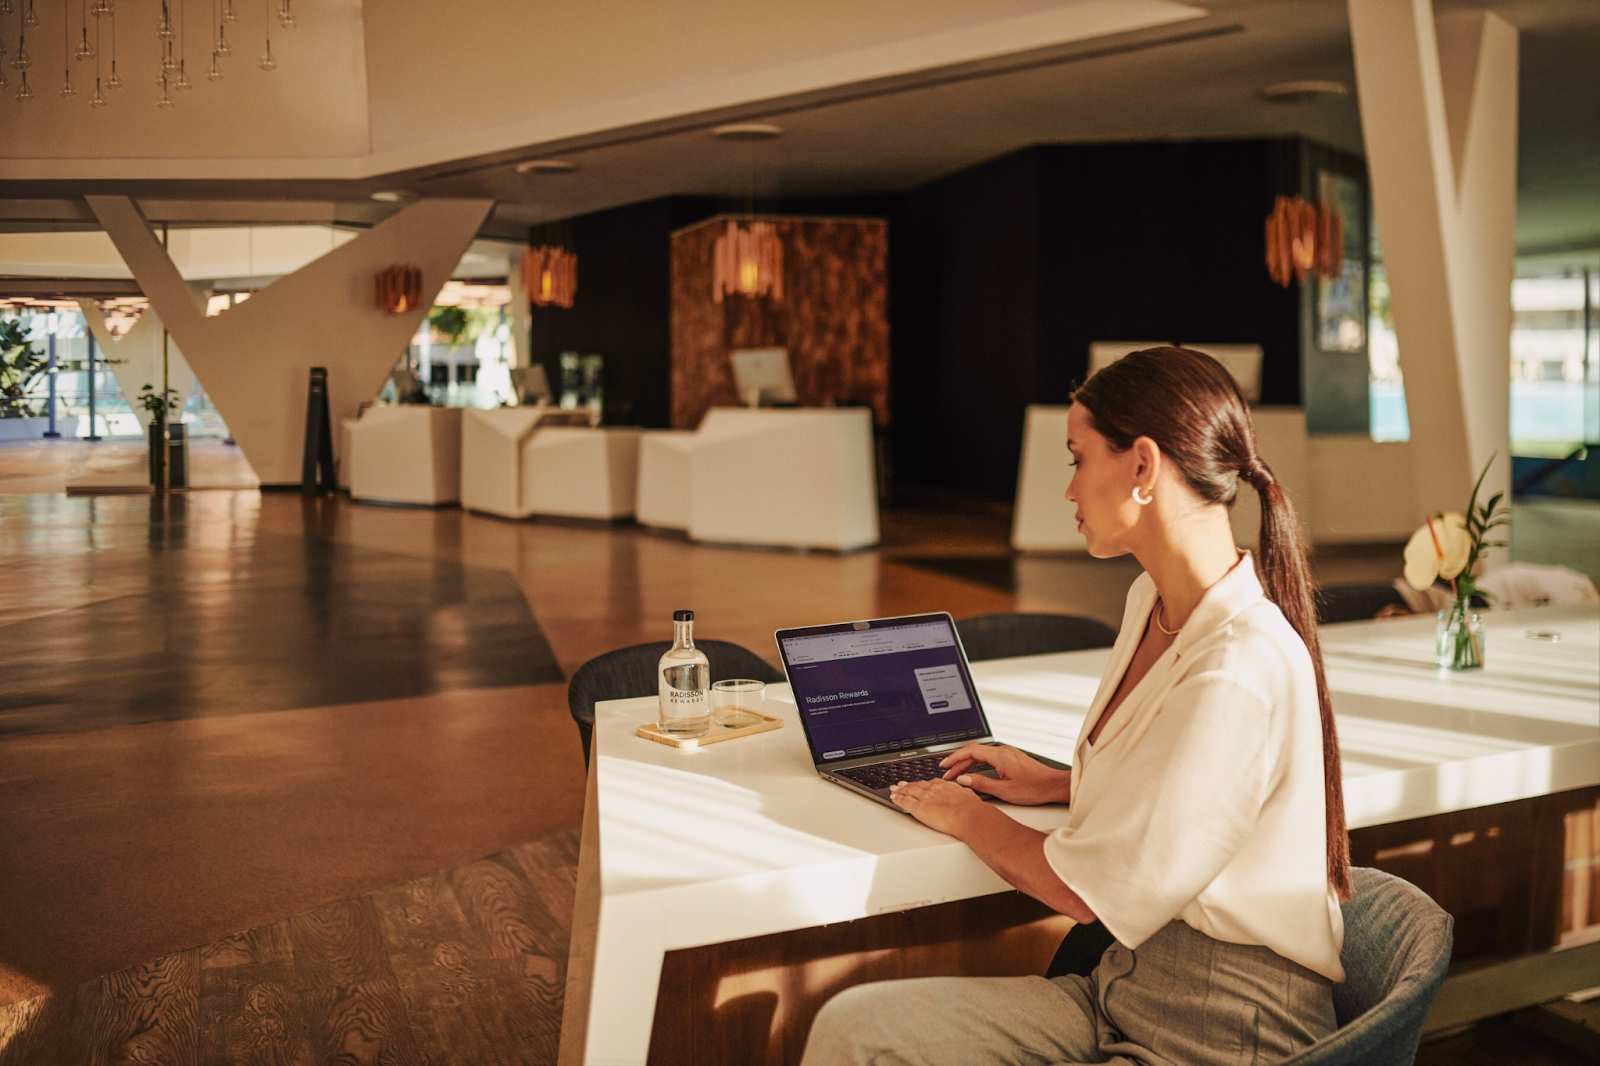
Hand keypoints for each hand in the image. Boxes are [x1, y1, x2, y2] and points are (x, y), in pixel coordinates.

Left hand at [889, 777, 985, 835]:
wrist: (966, 814)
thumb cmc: (971, 808)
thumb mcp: (969, 795)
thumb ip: (963, 793)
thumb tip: (966, 793)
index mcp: (944, 786)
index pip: (930, 783)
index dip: (923, 783)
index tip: (920, 783)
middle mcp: (932, 789)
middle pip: (917, 786)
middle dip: (908, 785)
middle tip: (901, 784)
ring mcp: (924, 797)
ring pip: (908, 792)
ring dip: (900, 790)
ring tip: (894, 789)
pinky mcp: (918, 807)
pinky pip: (904, 801)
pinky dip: (897, 799)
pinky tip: (893, 797)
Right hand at [939, 743, 1070, 805]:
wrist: (1053, 785)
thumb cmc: (1035, 788)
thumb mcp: (1005, 790)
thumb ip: (982, 783)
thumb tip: (964, 779)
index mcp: (1000, 756)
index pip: (971, 751)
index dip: (955, 757)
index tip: (945, 765)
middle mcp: (1003, 751)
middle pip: (974, 752)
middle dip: (958, 762)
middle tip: (947, 774)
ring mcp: (1007, 753)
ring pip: (981, 754)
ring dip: (967, 763)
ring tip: (957, 774)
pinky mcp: (1011, 758)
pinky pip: (989, 757)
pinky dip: (978, 763)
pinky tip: (973, 772)